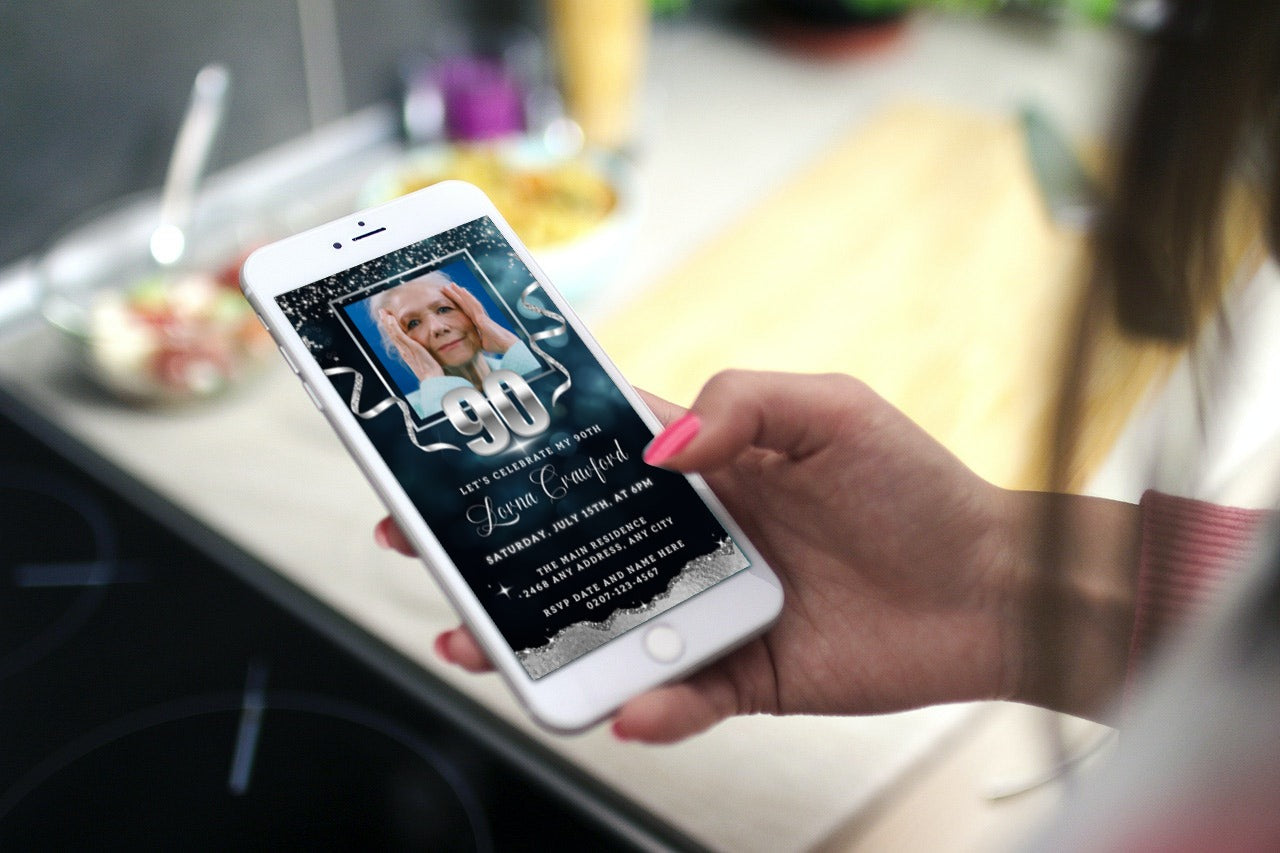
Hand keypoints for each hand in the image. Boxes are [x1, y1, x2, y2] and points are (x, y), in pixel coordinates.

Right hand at [377, 308, 442, 380]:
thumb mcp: (424, 361)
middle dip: (385, 322)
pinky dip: (394, 327)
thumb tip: (422, 351)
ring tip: (384, 312)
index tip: (387, 318)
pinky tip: (391, 319)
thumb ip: (420, 355)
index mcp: (406, 353)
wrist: (432, 379)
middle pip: (392, 334)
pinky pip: (400, 336)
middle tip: (381, 312)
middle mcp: (403, 351)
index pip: (396, 338)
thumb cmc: (431, 372)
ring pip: (393, 333)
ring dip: (387, 322)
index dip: (390, 328)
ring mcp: (406, 349)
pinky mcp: (411, 347)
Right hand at [377, 372, 1035, 741]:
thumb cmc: (916, 488)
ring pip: (604, 628)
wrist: (991, 588)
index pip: (591, 456)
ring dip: (538, 639)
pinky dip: (652, 707)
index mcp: (705, 468)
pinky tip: (631, 706)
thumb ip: (738, 404)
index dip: (518, 454)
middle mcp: (695, 539)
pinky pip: (681, 698)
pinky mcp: (744, 676)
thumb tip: (656, 448)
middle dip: (493, 551)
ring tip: (478, 643)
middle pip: (573, 547)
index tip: (447, 454)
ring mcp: (712, 610)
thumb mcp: (830, 409)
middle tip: (421, 552)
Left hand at [444, 283, 517, 353]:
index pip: (465, 311)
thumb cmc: (497, 345)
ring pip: (469, 301)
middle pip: (465, 304)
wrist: (506, 345)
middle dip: (456, 295)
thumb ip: (475, 340)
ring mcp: (481, 316)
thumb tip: (470, 344)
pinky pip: (475, 305)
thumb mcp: (482, 343)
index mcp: (477, 322)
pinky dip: (468, 297)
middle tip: (447, 286)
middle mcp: (479, 316)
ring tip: (452, 284)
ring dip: (460, 293)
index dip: (458, 303)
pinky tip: (463, 290)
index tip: (451, 297)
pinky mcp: (482, 318)